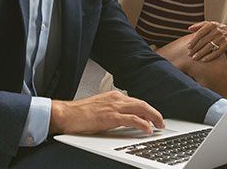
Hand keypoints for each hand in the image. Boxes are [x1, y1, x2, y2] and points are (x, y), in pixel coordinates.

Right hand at [49, 91, 163, 135]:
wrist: (65, 114)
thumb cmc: (79, 113)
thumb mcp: (100, 108)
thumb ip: (114, 111)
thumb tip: (126, 120)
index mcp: (114, 96)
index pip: (136, 101)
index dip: (148, 109)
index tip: (154, 116)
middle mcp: (116, 98)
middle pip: (142, 104)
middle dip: (154, 113)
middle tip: (161, 122)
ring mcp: (114, 107)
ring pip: (141, 109)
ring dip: (153, 117)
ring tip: (159, 125)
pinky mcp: (110, 117)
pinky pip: (132, 119)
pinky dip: (142, 124)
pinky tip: (148, 129)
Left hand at [186, 21, 226, 61]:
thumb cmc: (215, 30)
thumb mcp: (209, 25)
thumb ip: (199, 26)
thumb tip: (189, 28)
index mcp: (212, 25)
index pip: (200, 33)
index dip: (193, 40)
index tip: (188, 47)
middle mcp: (218, 30)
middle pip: (204, 40)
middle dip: (196, 48)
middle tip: (189, 54)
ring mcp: (223, 38)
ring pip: (210, 47)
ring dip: (201, 53)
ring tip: (195, 58)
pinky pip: (217, 52)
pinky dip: (210, 56)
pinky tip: (203, 60)